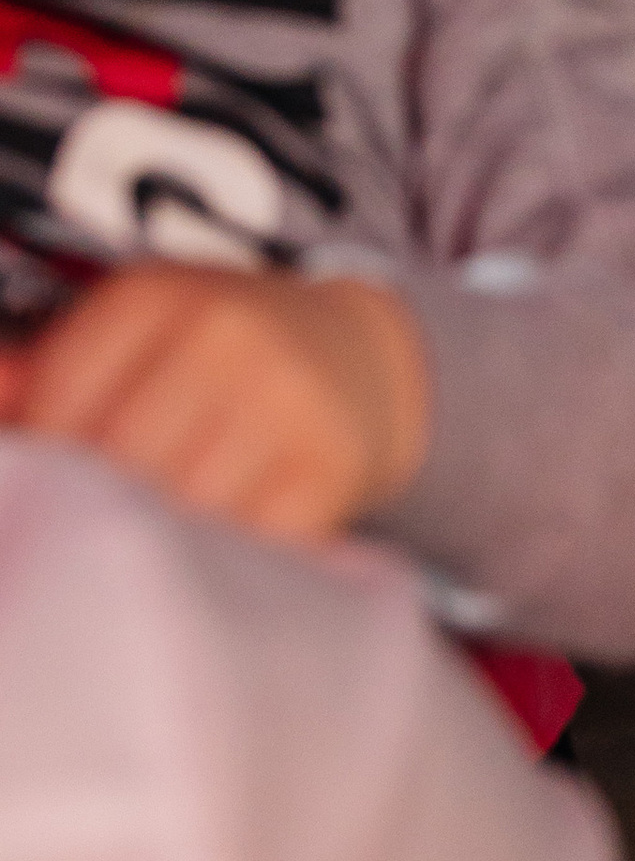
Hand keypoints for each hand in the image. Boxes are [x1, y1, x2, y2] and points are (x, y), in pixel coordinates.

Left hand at [0, 265, 431, 543]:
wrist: (364, 355)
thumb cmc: (215, 357)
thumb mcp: (133, 335)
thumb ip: (45, 372)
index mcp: (153, 296)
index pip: (58, 405)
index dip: (46, 463)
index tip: (59, 487)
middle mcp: (222, 335)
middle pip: (114, 463)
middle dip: (97, 508)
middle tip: (105, 528)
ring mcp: (283, 399)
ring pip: (177, 511)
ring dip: (157, 544)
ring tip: (156, 545)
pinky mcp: (329, 464)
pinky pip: (245, 544)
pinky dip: (223, 564)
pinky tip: (215, 555)